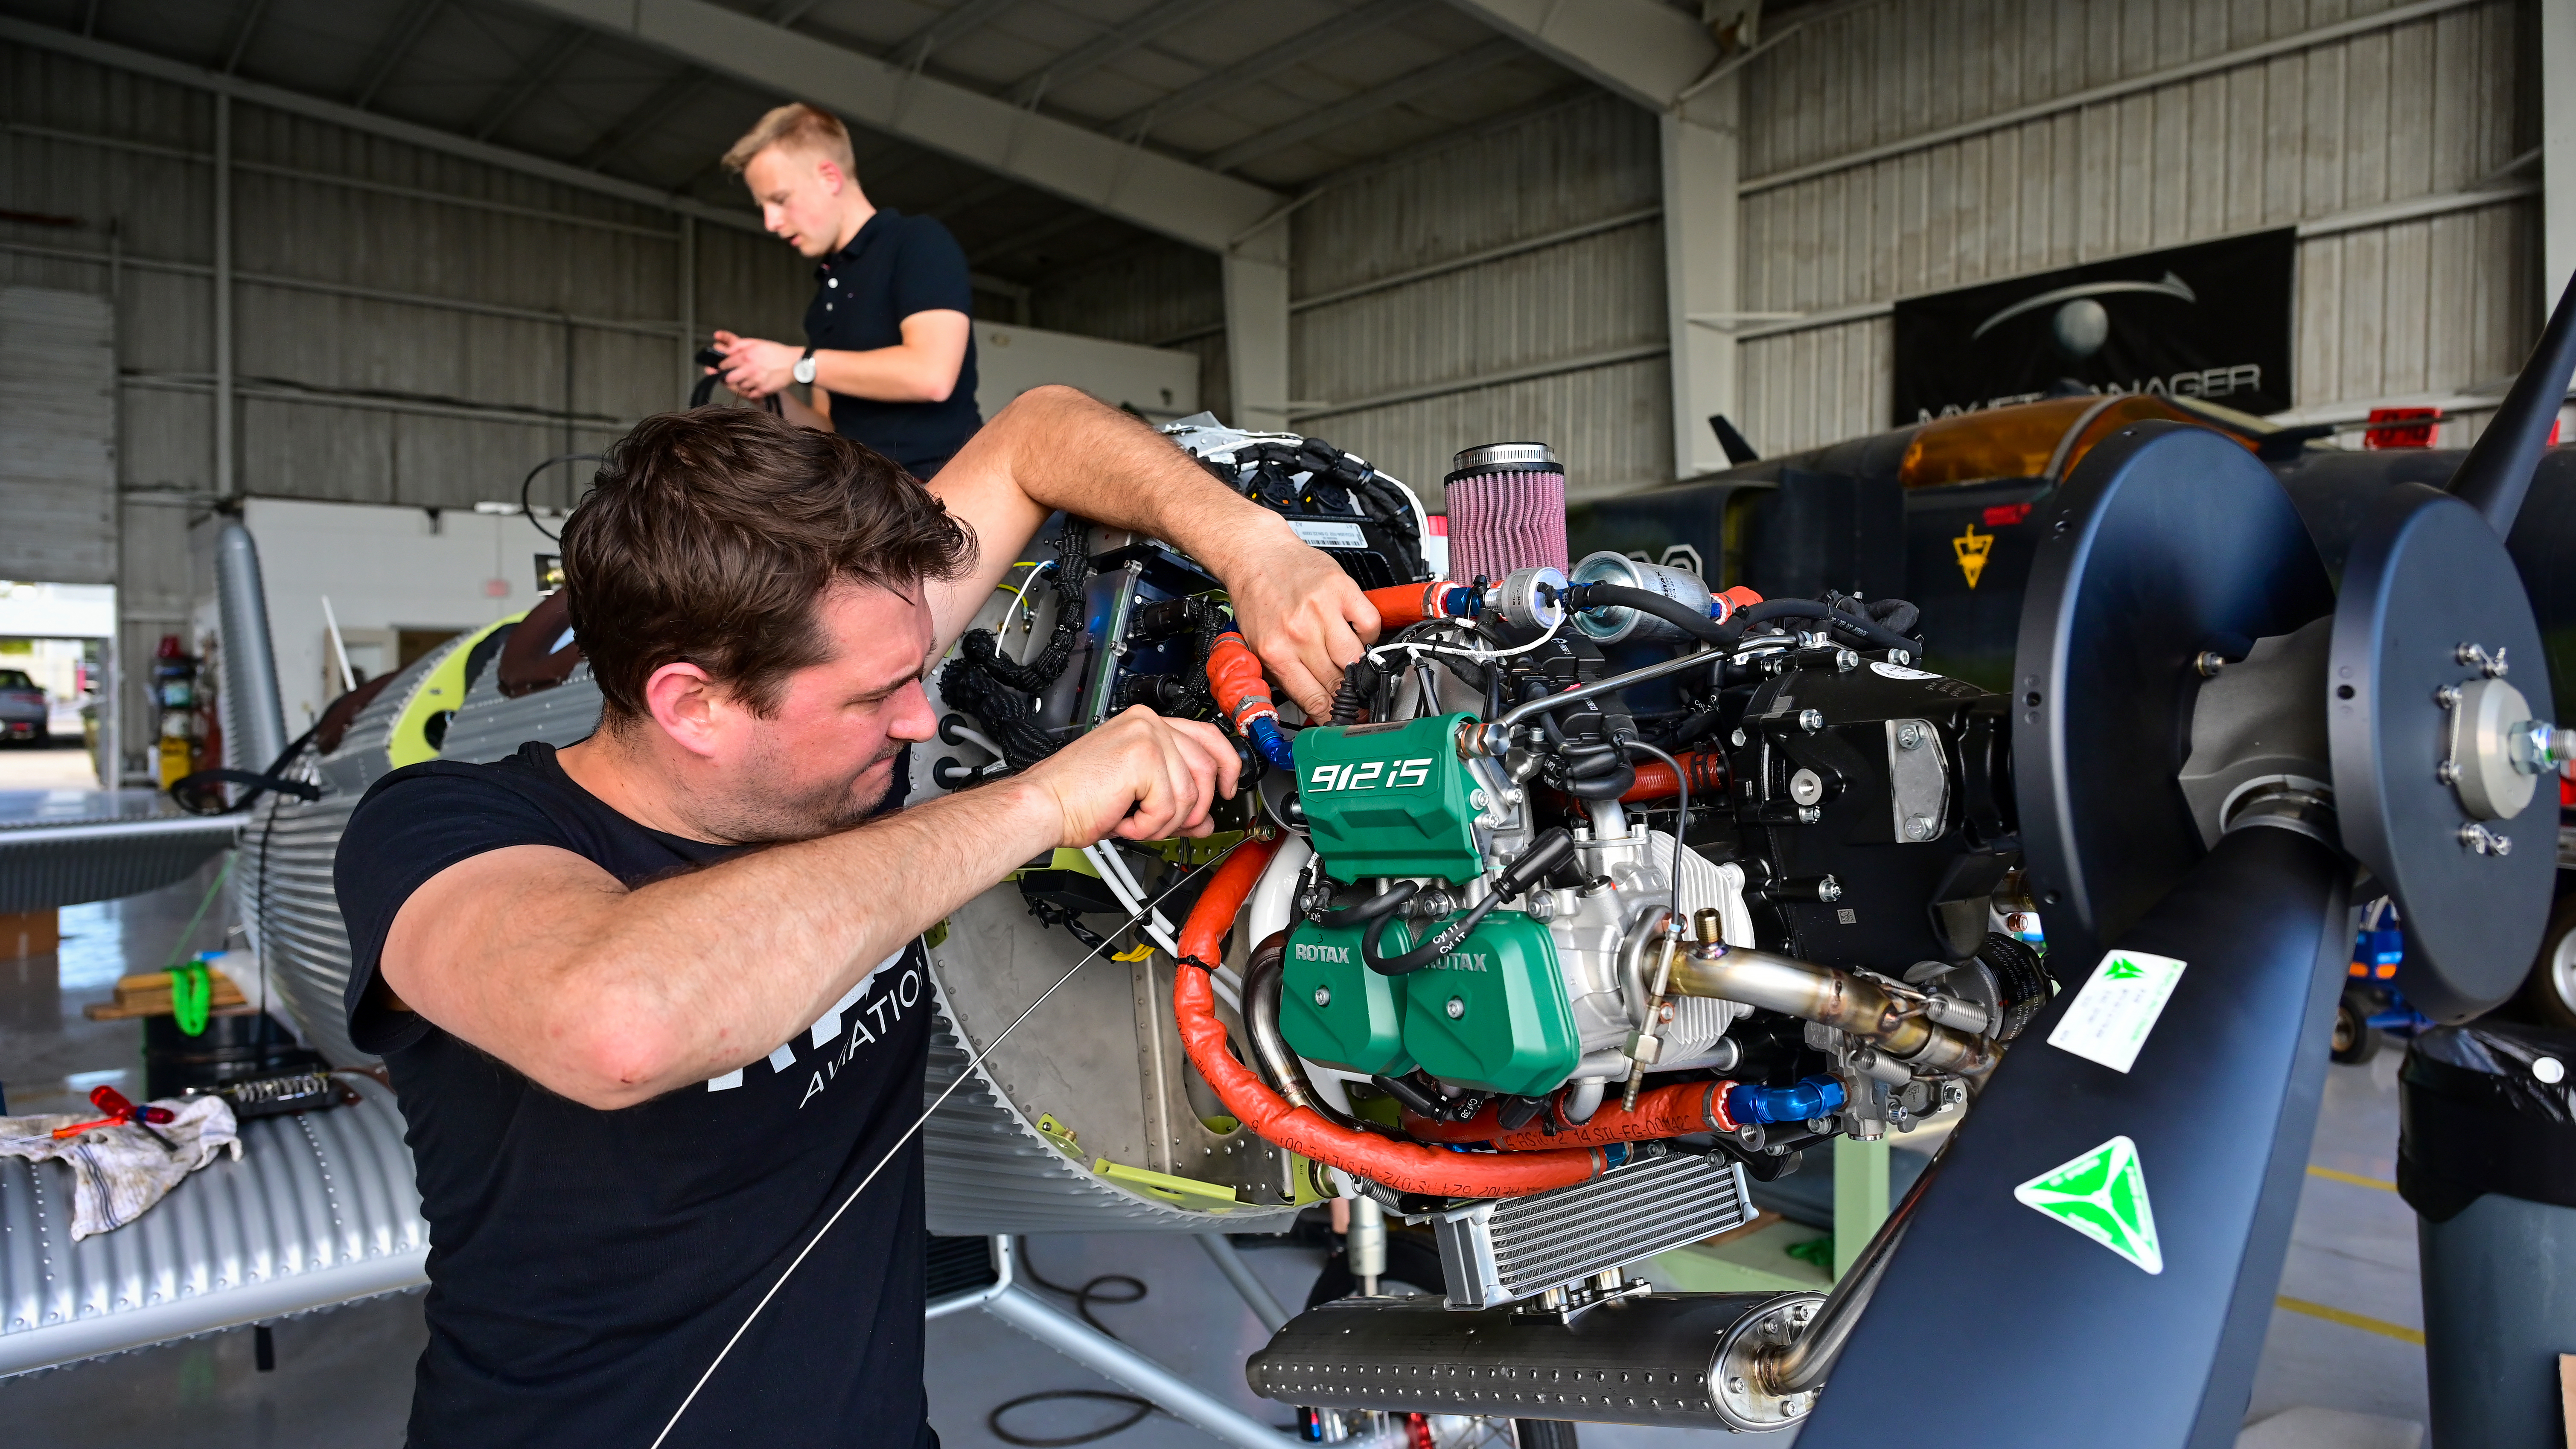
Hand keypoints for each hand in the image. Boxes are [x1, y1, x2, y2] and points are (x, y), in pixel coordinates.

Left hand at [710, 330, 799, 399]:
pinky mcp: (763, 391)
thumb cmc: (775, 351)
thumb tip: (725, 351)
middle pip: (728, 379)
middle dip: (727, 377)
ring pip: (739, 387)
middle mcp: (748, 370)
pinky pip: (750, 395)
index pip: (724, 364)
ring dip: (740, 384)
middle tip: (731, 375)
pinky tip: (753, 387)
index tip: (724, 367)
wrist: (794, 363)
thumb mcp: (756, 342)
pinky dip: (750, 392)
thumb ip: (738, 345)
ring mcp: (756, 382)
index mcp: (745, 356)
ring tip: (746, 380)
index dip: (722, 366)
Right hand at [1021, 707, 1236, 844]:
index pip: (1207, 735)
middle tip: (1166, 823)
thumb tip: (1206, 821)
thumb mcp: (1139, 798)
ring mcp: (1146, 736)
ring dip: (1164, 821)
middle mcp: (1149, 723)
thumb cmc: (1077, 798)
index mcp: (1147, 724)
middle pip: (1206, 767)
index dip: (1226, 765)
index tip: (1227, 789)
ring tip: (1133, 820)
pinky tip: (1124, 819)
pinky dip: (1147, 825)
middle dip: (1194, 808)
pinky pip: (1169, 805)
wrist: (1043, 805)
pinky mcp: (1141, 757)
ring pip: (1189, 793)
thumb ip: (1177, 802)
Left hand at [1213, 519, 1379, 718]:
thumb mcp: (1257, 644)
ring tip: (1350, 664)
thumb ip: (1283, 674)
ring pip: (1356, 657)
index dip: (1331, 716)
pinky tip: (1354, 632)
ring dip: (1358, 667)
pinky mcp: (1342, 589)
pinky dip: (1367, 634)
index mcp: (1275, 651)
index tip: (1339, 720)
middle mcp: (1299, 632)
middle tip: (1354, 700)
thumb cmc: (1257, 597)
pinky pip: (1369, 625)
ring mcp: (1322, 610)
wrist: (1257, 554)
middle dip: (1347, 697)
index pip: (1313, 699)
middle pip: (1338, 682)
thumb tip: (1312, 705)